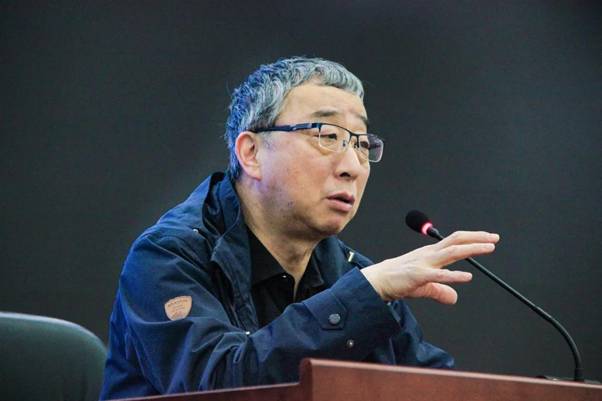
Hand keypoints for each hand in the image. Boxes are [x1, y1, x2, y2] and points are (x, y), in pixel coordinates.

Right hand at [361, 231, 499, 303]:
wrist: (377, 281)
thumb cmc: (398, 280)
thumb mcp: (424, 287)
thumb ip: (440, 290)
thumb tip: (455, 298)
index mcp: (431, 254)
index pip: (454, 241)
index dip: (472, 238)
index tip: (488, 238)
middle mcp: (429, 255)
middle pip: (456, 241)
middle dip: (477, 238)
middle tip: (494, 238)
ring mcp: (424, 263)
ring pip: (451, 252)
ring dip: (471, 249)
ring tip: (488, 248)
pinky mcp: (418, 276)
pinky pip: (439, 275)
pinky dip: (454, 276)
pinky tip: (467, 277)